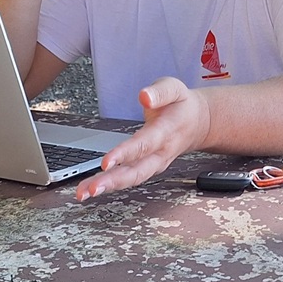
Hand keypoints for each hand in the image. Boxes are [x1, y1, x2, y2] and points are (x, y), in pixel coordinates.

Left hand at [76, 77, 208, 199]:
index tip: (105, 163)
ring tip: (84, 193)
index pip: (144, 145)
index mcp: (166, 132)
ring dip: (108, 187)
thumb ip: (160, 92)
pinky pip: (130, 179)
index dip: (124, 155)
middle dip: (113, 182)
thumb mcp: (174, 88)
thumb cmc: (181, 105)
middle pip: (137, 171)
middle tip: (91, 190)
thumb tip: (144, 96)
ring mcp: (155, 163)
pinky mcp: (148, 168)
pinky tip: (91, 188)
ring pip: (132, 179)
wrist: (198, 122)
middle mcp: (161, 153)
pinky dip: (110, 185)